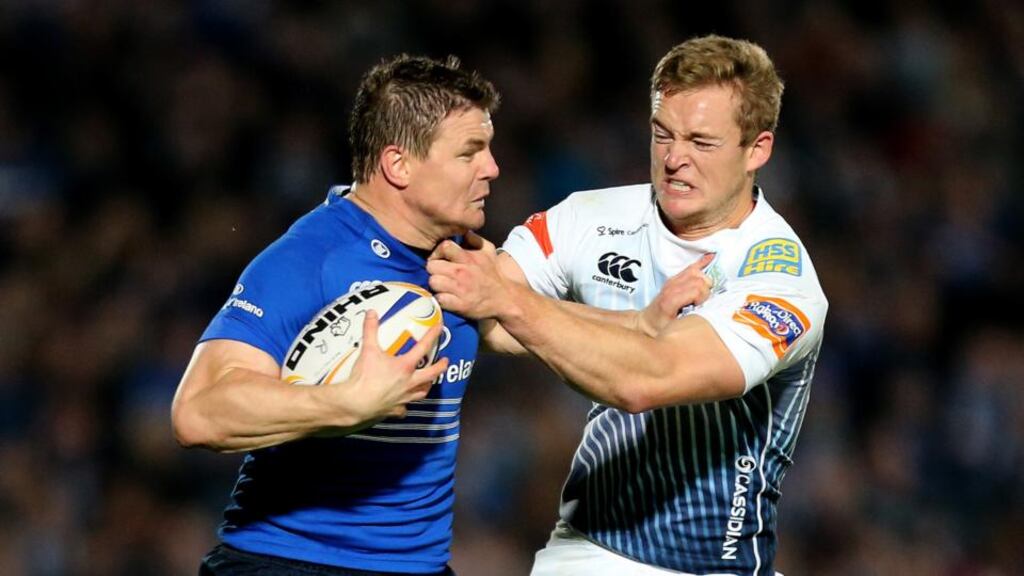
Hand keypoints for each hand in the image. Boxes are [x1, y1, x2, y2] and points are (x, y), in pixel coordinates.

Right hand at [333, 310, 448, 424]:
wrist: (356, 404)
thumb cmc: (364, 377)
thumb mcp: (368, 350)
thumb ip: (370, 330)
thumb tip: (371, 313)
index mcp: (405, 366)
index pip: (423, 347)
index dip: (432, 335)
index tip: (440, 328)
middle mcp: (409, 382)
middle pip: (431, 374)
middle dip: (440, 367)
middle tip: (445, 361)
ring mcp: (404, 398)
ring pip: (422, 392)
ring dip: (427, 386)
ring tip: (428, 382)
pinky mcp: (396, 410)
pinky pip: (404, 408)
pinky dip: (405, 405)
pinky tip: (403, 404)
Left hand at [427, 231, 511, 318]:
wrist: (505, 298)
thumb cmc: (493, 274)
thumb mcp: (489, 251)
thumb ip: (475, 239)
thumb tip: (463, 230)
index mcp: (468, 258)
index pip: (444, 247)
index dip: (438, 252)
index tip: (441, 258)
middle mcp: (462, 272)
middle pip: (432, 266)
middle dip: (435, 269)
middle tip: (441, 273)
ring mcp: (460, 290)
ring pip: (433, 282)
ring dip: (437, 284)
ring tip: (444, 286)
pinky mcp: (459, 305)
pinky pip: (439, 299)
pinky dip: (441, 299)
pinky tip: (448, 297)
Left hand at [636, 253, 714, 335]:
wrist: (646, 323)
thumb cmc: (660, 328)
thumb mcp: (673, 330)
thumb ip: (688, 322)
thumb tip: (706, 316)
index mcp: (670, 300)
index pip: (697, 289)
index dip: (703, 298)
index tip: (700, 307)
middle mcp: (671, 287)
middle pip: (700, 280)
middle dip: (706, 291)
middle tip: (701, 302)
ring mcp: (672, 281)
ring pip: (697, 272)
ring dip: (704, 281)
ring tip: (701, 293)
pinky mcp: (674, 279)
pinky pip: (691, 267)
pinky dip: (701, 263)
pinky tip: (710, 257)